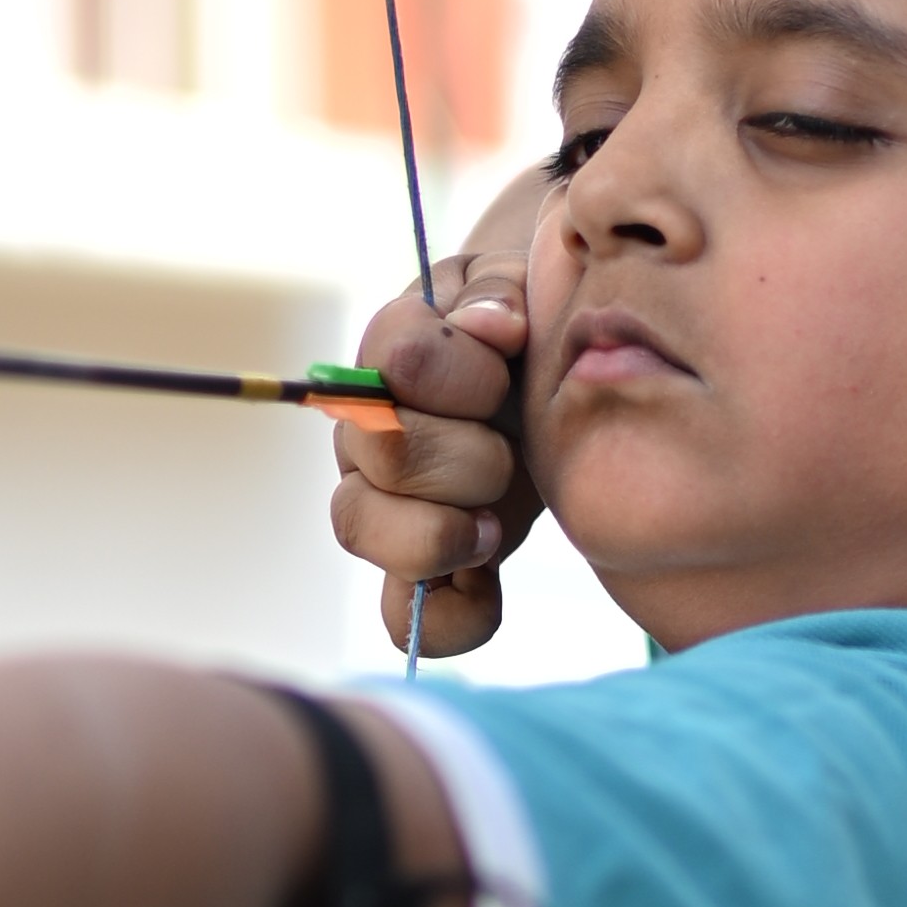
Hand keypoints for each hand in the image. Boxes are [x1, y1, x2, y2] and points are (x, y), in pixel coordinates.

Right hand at [329, 249, 529, 660]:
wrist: (545, 384)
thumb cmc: (526, 335)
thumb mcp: (521, 288)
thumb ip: (502, 292)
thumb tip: (489, 325)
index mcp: (391, 356)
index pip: (402, 361)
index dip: (468, 372)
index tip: (507, 367)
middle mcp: (366, 433)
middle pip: (384, 453)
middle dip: (471, 456)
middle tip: (511, 451)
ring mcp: (380, 507)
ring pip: (361, 530)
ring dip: (442, 533)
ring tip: (494, 525)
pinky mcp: (418, 570)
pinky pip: (402, 619)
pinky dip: (454, 616)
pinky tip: (490, 582)